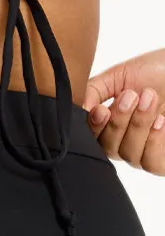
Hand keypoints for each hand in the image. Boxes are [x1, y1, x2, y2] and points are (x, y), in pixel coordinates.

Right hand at [82, 49, 164, 173]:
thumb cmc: (158, 72)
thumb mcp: (120, 75)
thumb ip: (93, 90)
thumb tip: (78, 110)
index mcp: (108, 124)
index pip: (90, 137)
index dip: (94, 127)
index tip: (101, 110)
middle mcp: (123, 142)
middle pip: (107, 148)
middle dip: (119, 122)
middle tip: (131, 96)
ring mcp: (143, 152)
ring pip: (128, 155)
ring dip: (138, 126)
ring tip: (150, 99)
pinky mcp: (162, 160)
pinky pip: (151, 164)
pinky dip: (153, 142)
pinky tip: (160, 121)